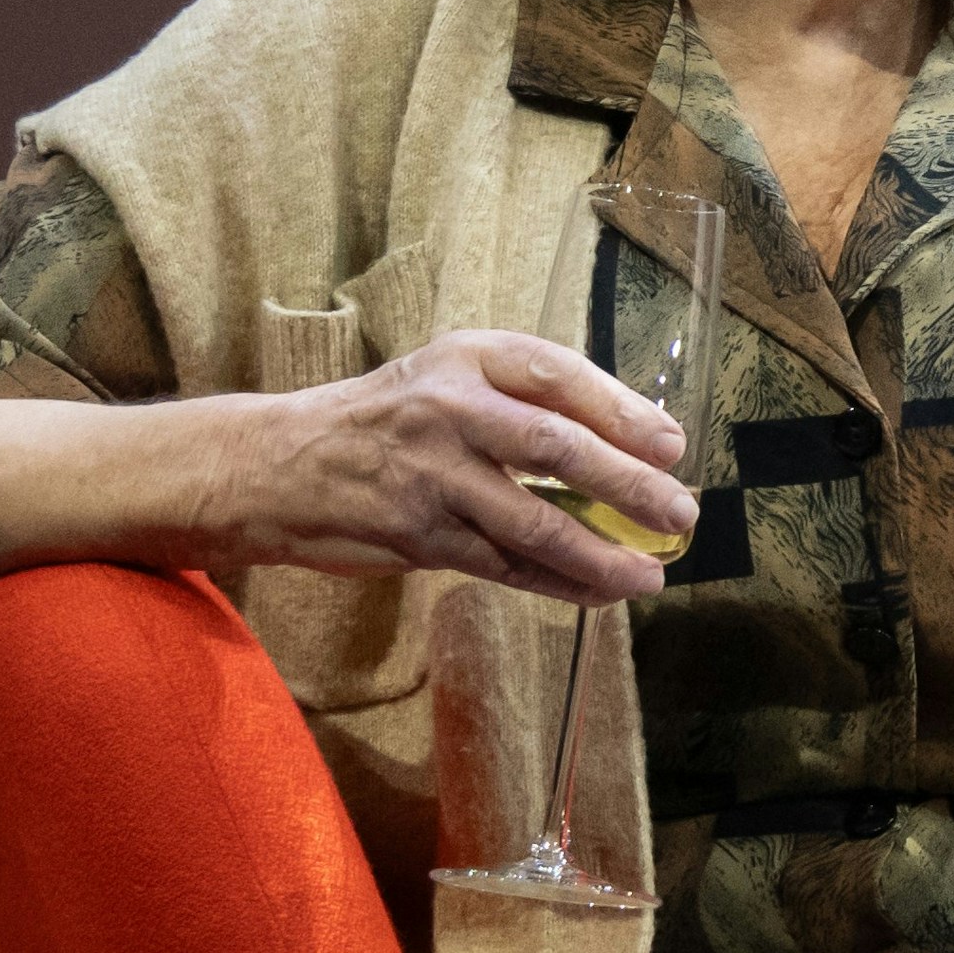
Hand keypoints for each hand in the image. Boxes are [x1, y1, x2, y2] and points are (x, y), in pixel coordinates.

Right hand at [168, 335, 691, 605]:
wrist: (274, 464)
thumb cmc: (383, 421)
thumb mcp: (445, 379)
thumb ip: (521, 400)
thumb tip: (629, 441)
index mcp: (464, 359)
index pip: (558, 376)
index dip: (623, 411)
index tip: (671, 443)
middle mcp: (448, 410)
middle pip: (556, 448)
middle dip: (628, 484)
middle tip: (679, 511)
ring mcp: (431, 476)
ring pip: (534, 522)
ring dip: (601, 552)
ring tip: (649, 572)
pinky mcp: (418, 536)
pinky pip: (504, 565)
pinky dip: (558, 582)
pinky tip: (598, 592)